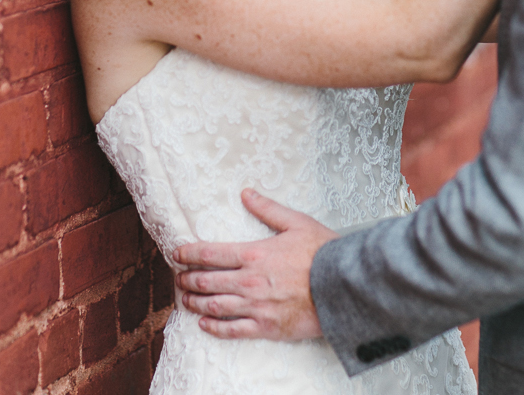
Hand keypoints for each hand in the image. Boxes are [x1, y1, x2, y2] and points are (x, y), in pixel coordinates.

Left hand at [174, 188, 335, 340]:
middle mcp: (249, 281)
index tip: (177, 254)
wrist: (346, 288)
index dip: (188, 253)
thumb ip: (267, 208)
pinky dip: (215, 328)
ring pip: (215, 306)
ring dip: (195, 302)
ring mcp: (257, 306)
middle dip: (188, 279)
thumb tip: (246, 192)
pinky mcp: (268, 327)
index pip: (209, 253)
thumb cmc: (324, 253)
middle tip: (178, 278)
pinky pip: (234, 329)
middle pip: (207, 281)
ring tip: (185, 299)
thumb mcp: (296, 223)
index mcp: (253, 254)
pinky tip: (204, 324)